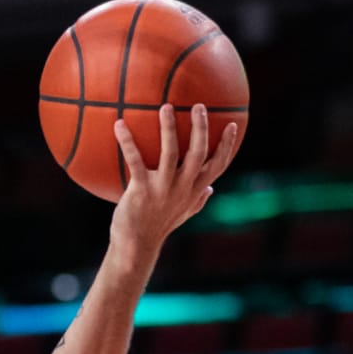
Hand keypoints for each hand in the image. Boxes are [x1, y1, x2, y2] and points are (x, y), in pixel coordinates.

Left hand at [110, 103, 237, 257]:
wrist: (135, 247)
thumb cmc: (158, 229)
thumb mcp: (182, 215)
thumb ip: (197, 201)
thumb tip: (212, 190)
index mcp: (194, 191)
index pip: (218, 166)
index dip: (227, 145)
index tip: (233, 123)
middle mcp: (182, 188)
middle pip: (198, 153)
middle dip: (201, 128)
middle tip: (198, 106)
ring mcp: (162, 189)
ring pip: (170, 153)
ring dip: (168, 128)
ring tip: (165, 107)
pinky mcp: (141, 191)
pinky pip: (135, 161)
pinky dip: (127, 141)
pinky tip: (119, 124)